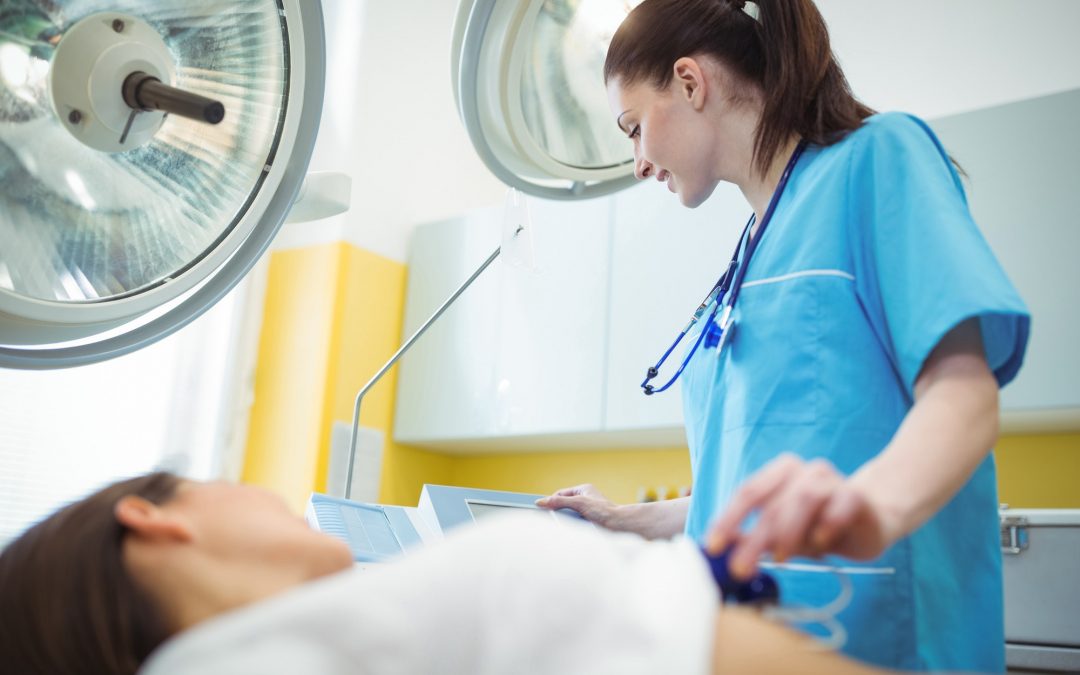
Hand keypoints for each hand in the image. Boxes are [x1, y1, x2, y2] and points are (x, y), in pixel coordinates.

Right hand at [536, 484, 617, 527]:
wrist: (619, 524)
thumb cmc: (603, 510)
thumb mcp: (578, 503)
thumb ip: (559, 502)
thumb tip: (542, 502)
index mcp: (583, 489)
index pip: (561, 493)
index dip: (552, 500)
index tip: (543, 508)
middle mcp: (585, 498)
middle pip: (564, 504)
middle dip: (559, 511)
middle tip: (553, 518)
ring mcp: (587, 510)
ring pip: (569, 514)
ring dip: (567, 520)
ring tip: (567, 524)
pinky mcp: (589, 520)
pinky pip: (575, 522)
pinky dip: (573, 525)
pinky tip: (573, 528)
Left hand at [704, 454, 901, 578]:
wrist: (874, 519)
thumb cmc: (821, 524)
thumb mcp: (785, 534)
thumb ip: (757, 538)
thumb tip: (724, 550)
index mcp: (780, 473)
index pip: (748, 493)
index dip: (728, 519)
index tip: (714, 546)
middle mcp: (804, 471)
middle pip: (773, 503)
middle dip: (753, 539)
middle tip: (740, 568)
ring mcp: (832, 480)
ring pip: (803, 499)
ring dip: (788, 532)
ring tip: (781, 559)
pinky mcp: (856, 496)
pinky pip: (840, 505)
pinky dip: (827, 524)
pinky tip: (820, 543)